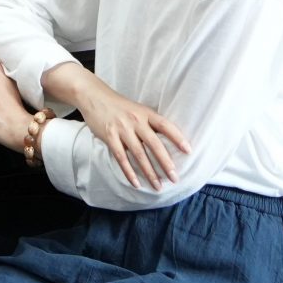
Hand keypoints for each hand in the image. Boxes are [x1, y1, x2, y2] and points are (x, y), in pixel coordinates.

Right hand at [66, 81, 191, 190]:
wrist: (94, 96)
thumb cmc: (119, 105)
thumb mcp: (137, 109)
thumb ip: (149, 123)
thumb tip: (166, 142)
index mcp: (146, 113)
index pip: (166, 126)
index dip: (178, 138)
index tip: (188, 151)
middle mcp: (136, 121)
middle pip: (154, 144)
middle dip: (166, 163)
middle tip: (175, 178)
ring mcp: (122, 129)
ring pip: (139, 155)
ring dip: (150, 173)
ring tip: (158, 187)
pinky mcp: (110, 137)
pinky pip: (121, 158)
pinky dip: (129, 172)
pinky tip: (136, 183)